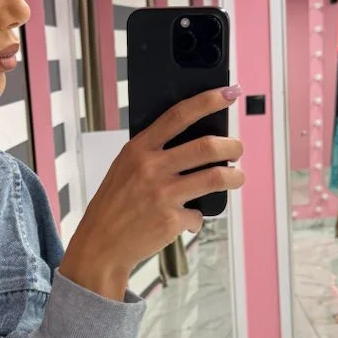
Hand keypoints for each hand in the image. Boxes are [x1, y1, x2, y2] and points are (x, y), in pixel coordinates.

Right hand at [58, 87, 244, 300]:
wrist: (101, 244)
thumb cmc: (114, 205)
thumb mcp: (124, 168)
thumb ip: (152, 153)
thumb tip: (193, 142)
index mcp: (138, 149)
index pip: (179, 115)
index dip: (208, 101)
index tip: (229, 93)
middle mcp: (151, 168)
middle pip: (207, 146)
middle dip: (232, 145)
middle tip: (237, 150)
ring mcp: (163, 195)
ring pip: (216, 177)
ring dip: (235, 177)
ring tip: (237, 178)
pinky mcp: (171, 220)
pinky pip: (198, 214)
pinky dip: (197, 218)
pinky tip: (187, 219)